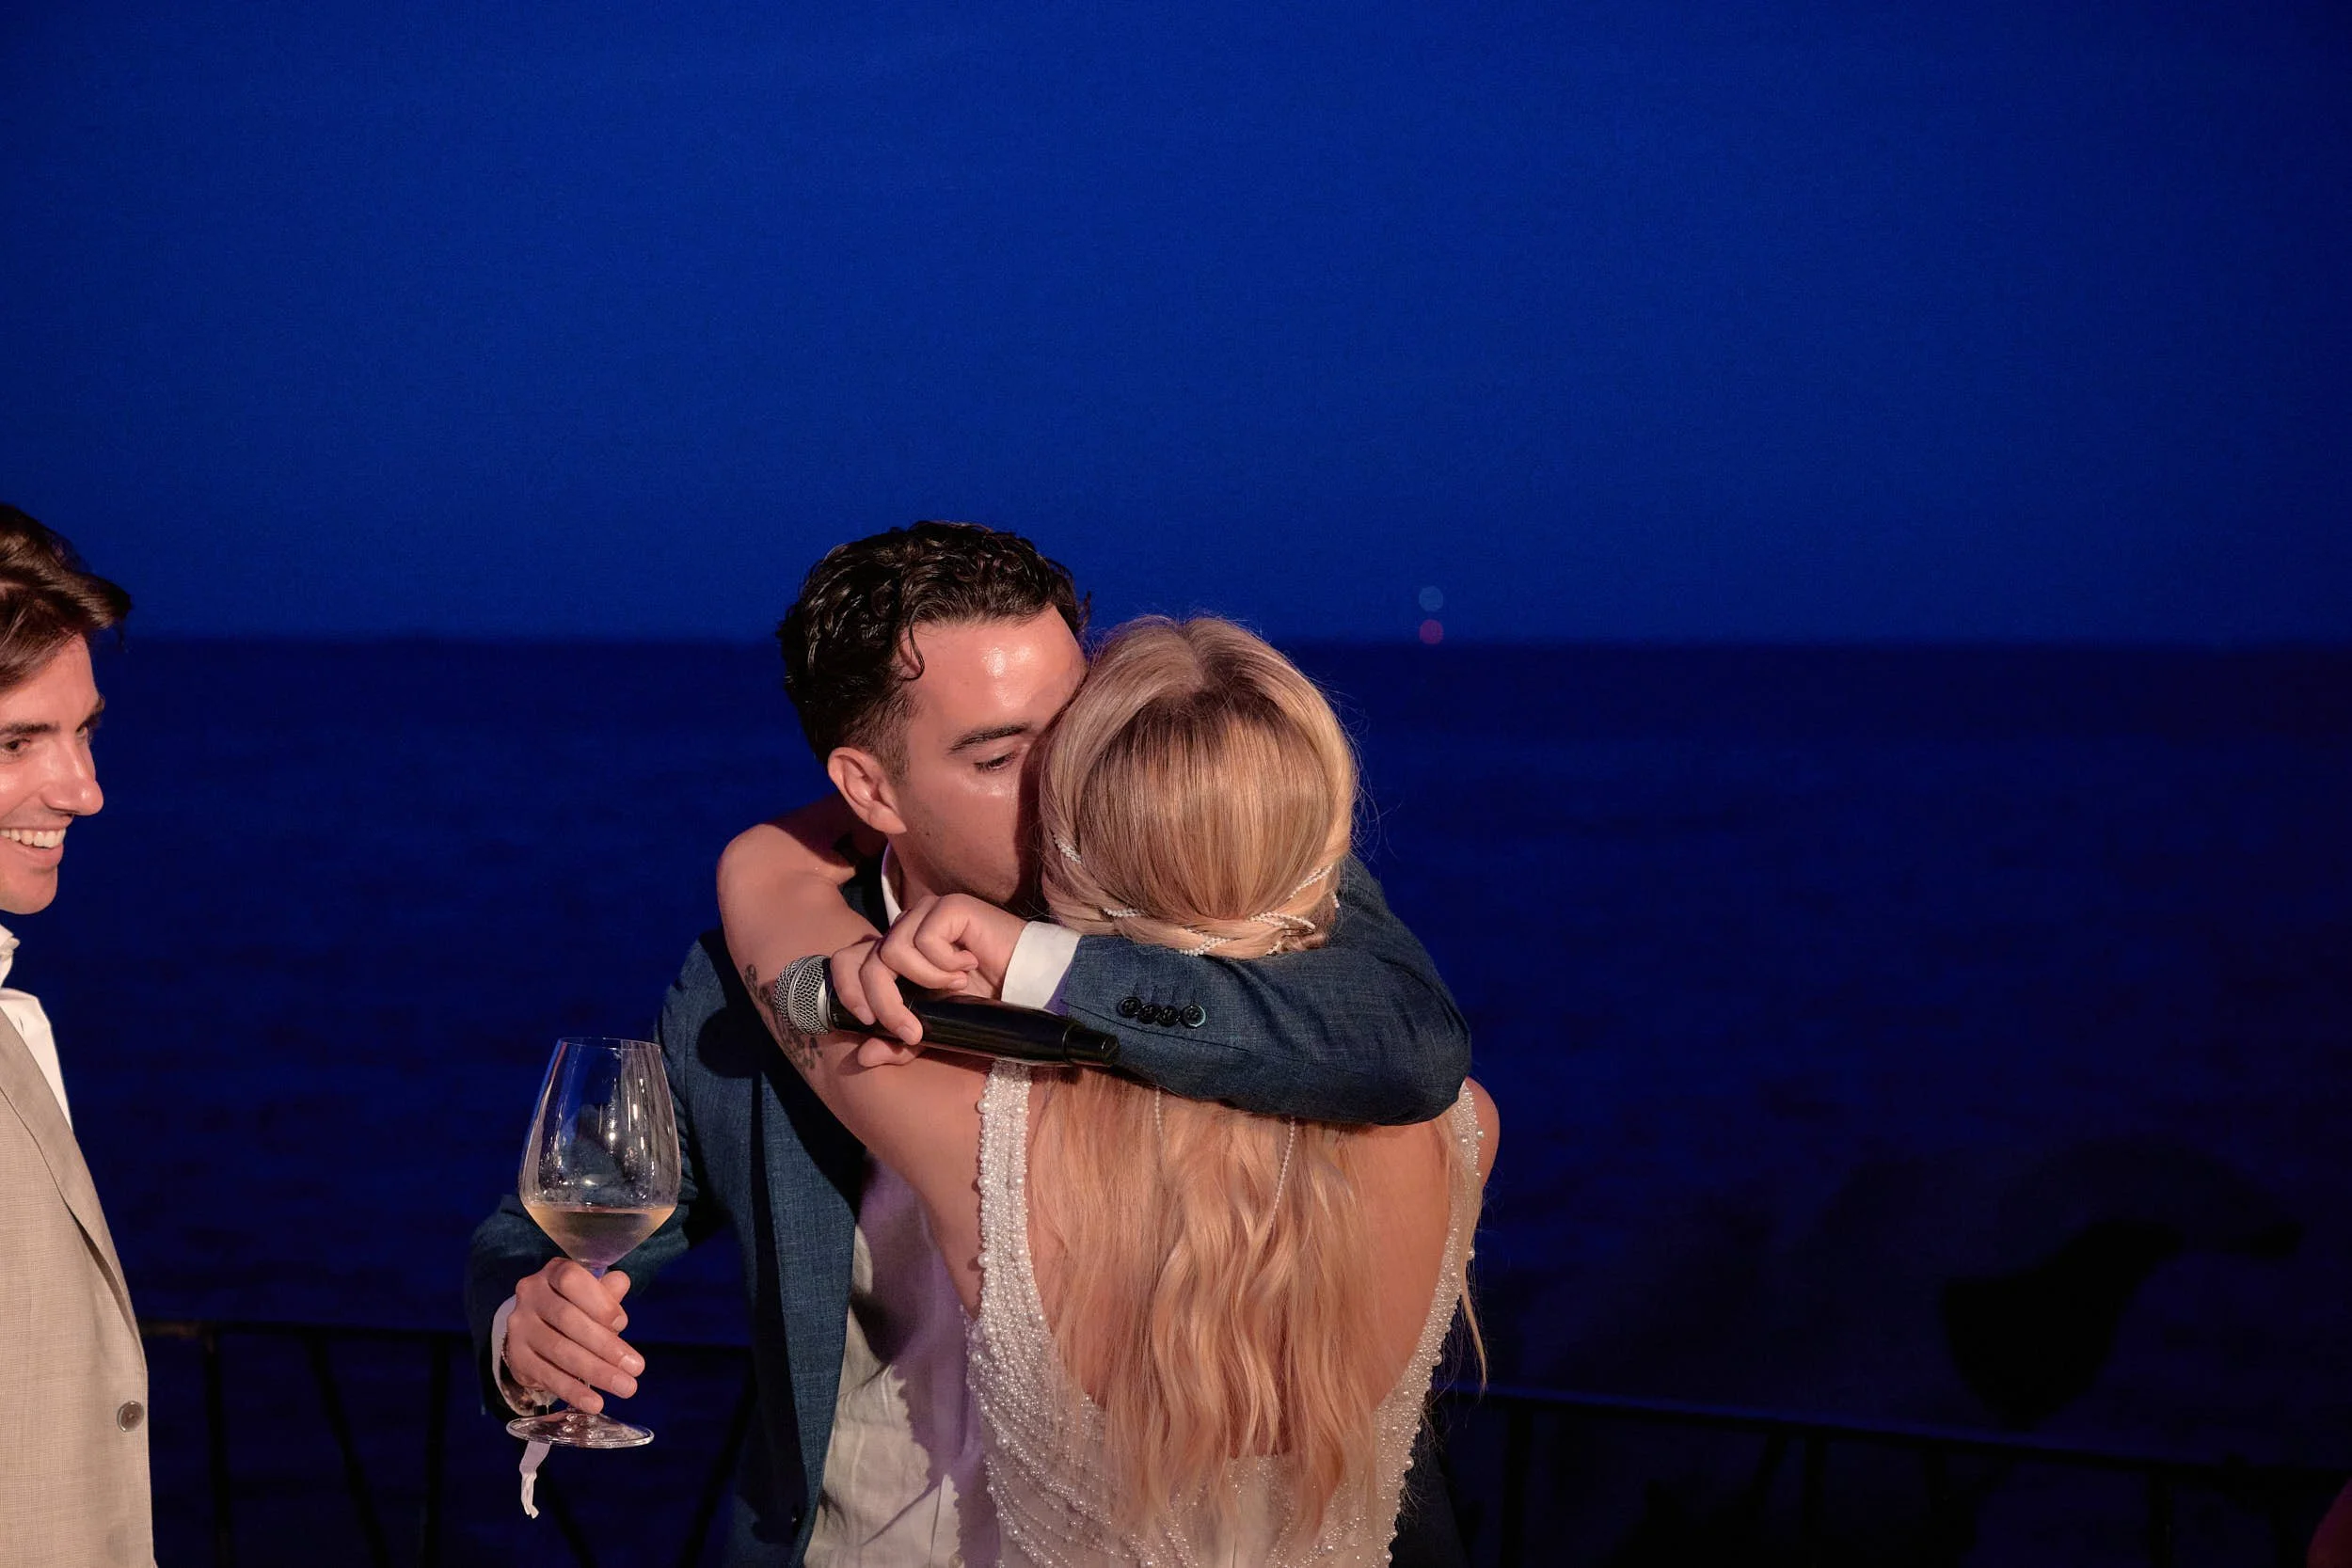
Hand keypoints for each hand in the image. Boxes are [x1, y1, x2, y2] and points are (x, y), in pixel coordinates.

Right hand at [505, 1259, 641, 1415]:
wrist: (535, 1328)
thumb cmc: (575, 1306)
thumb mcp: (592, 1293)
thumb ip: (607, 1291)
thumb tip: (620, 1283)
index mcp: (553, 1272)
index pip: (572, 1280)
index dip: (598, 1301)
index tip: (622, 1323)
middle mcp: (530, 1295)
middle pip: (568, 1320)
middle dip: (606, 1346)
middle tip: (636, 1368)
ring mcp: (520, 1327)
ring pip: (559, 1351)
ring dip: (596, 1372)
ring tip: (625, 1387)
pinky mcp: (517, 1357)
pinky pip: (547, 1376)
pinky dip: (573, 1391)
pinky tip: (594, 1402)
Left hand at [825, 893, 1024, 1062]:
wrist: (1026, 983)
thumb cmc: (982, 1001)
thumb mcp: (935, 1028)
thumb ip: (900, 1040)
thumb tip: (862, 1056)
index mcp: (893, 953)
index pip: (847, 960)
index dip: (846, 990)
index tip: (867, 1023)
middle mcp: (903, 929)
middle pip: (865, 960)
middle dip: (884, 1002)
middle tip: (911, 1029)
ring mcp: (924, 914)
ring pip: (892, 951)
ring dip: (926, 980)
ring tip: (956, 986)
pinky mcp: (948, 906)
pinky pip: (925, 939)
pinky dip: (945, 964)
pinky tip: (968, 965)